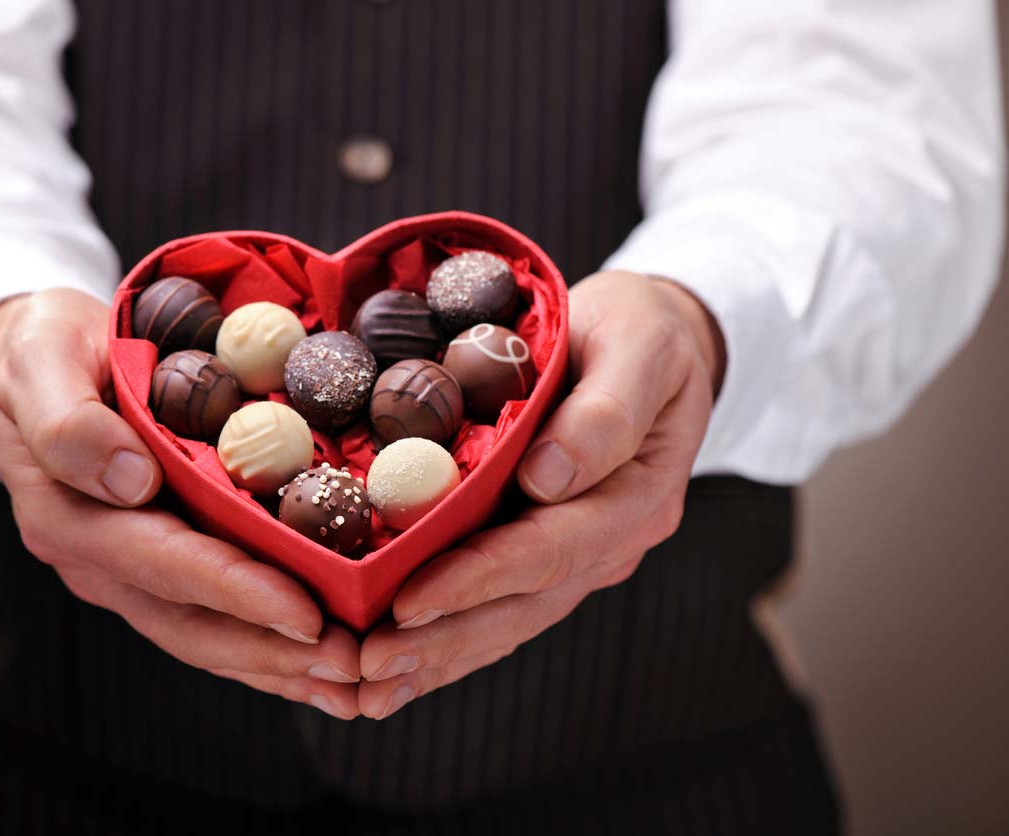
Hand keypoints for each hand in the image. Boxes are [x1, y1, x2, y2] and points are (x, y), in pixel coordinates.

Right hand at [0, 289, 360, 719]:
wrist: (32, 363)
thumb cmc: (43, 355)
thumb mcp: (41, 364)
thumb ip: (69, 425)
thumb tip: (130, 481)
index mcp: (68, 516)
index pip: (163, 563)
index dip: (236, 590)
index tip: (304, 613)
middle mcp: (97, 561)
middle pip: (191, 621)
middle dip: (273, 648)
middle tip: (352, 664)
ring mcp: (126, 573)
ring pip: (204, 635)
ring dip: (278, 663)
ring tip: (350, 680)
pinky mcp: (154, 569)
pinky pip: (210, 619)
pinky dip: (264, 648)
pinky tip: (317, 667)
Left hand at [356, 271, 724, 718]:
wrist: (658, 342)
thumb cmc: (643, 333)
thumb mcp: (640, 347)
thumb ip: (606, 411)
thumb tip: (550, 479)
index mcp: (636, 496)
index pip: (551, 548)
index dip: (479, 578)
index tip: (411, 602)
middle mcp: (610, 540)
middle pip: (524, 604)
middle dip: (445, 638)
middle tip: (369, 664)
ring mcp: (581, 555)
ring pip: (509, 619)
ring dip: (441, 656)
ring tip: (370, 684)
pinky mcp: (549, 552)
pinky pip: (501, 605)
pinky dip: (451, 640)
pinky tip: (401, 669)